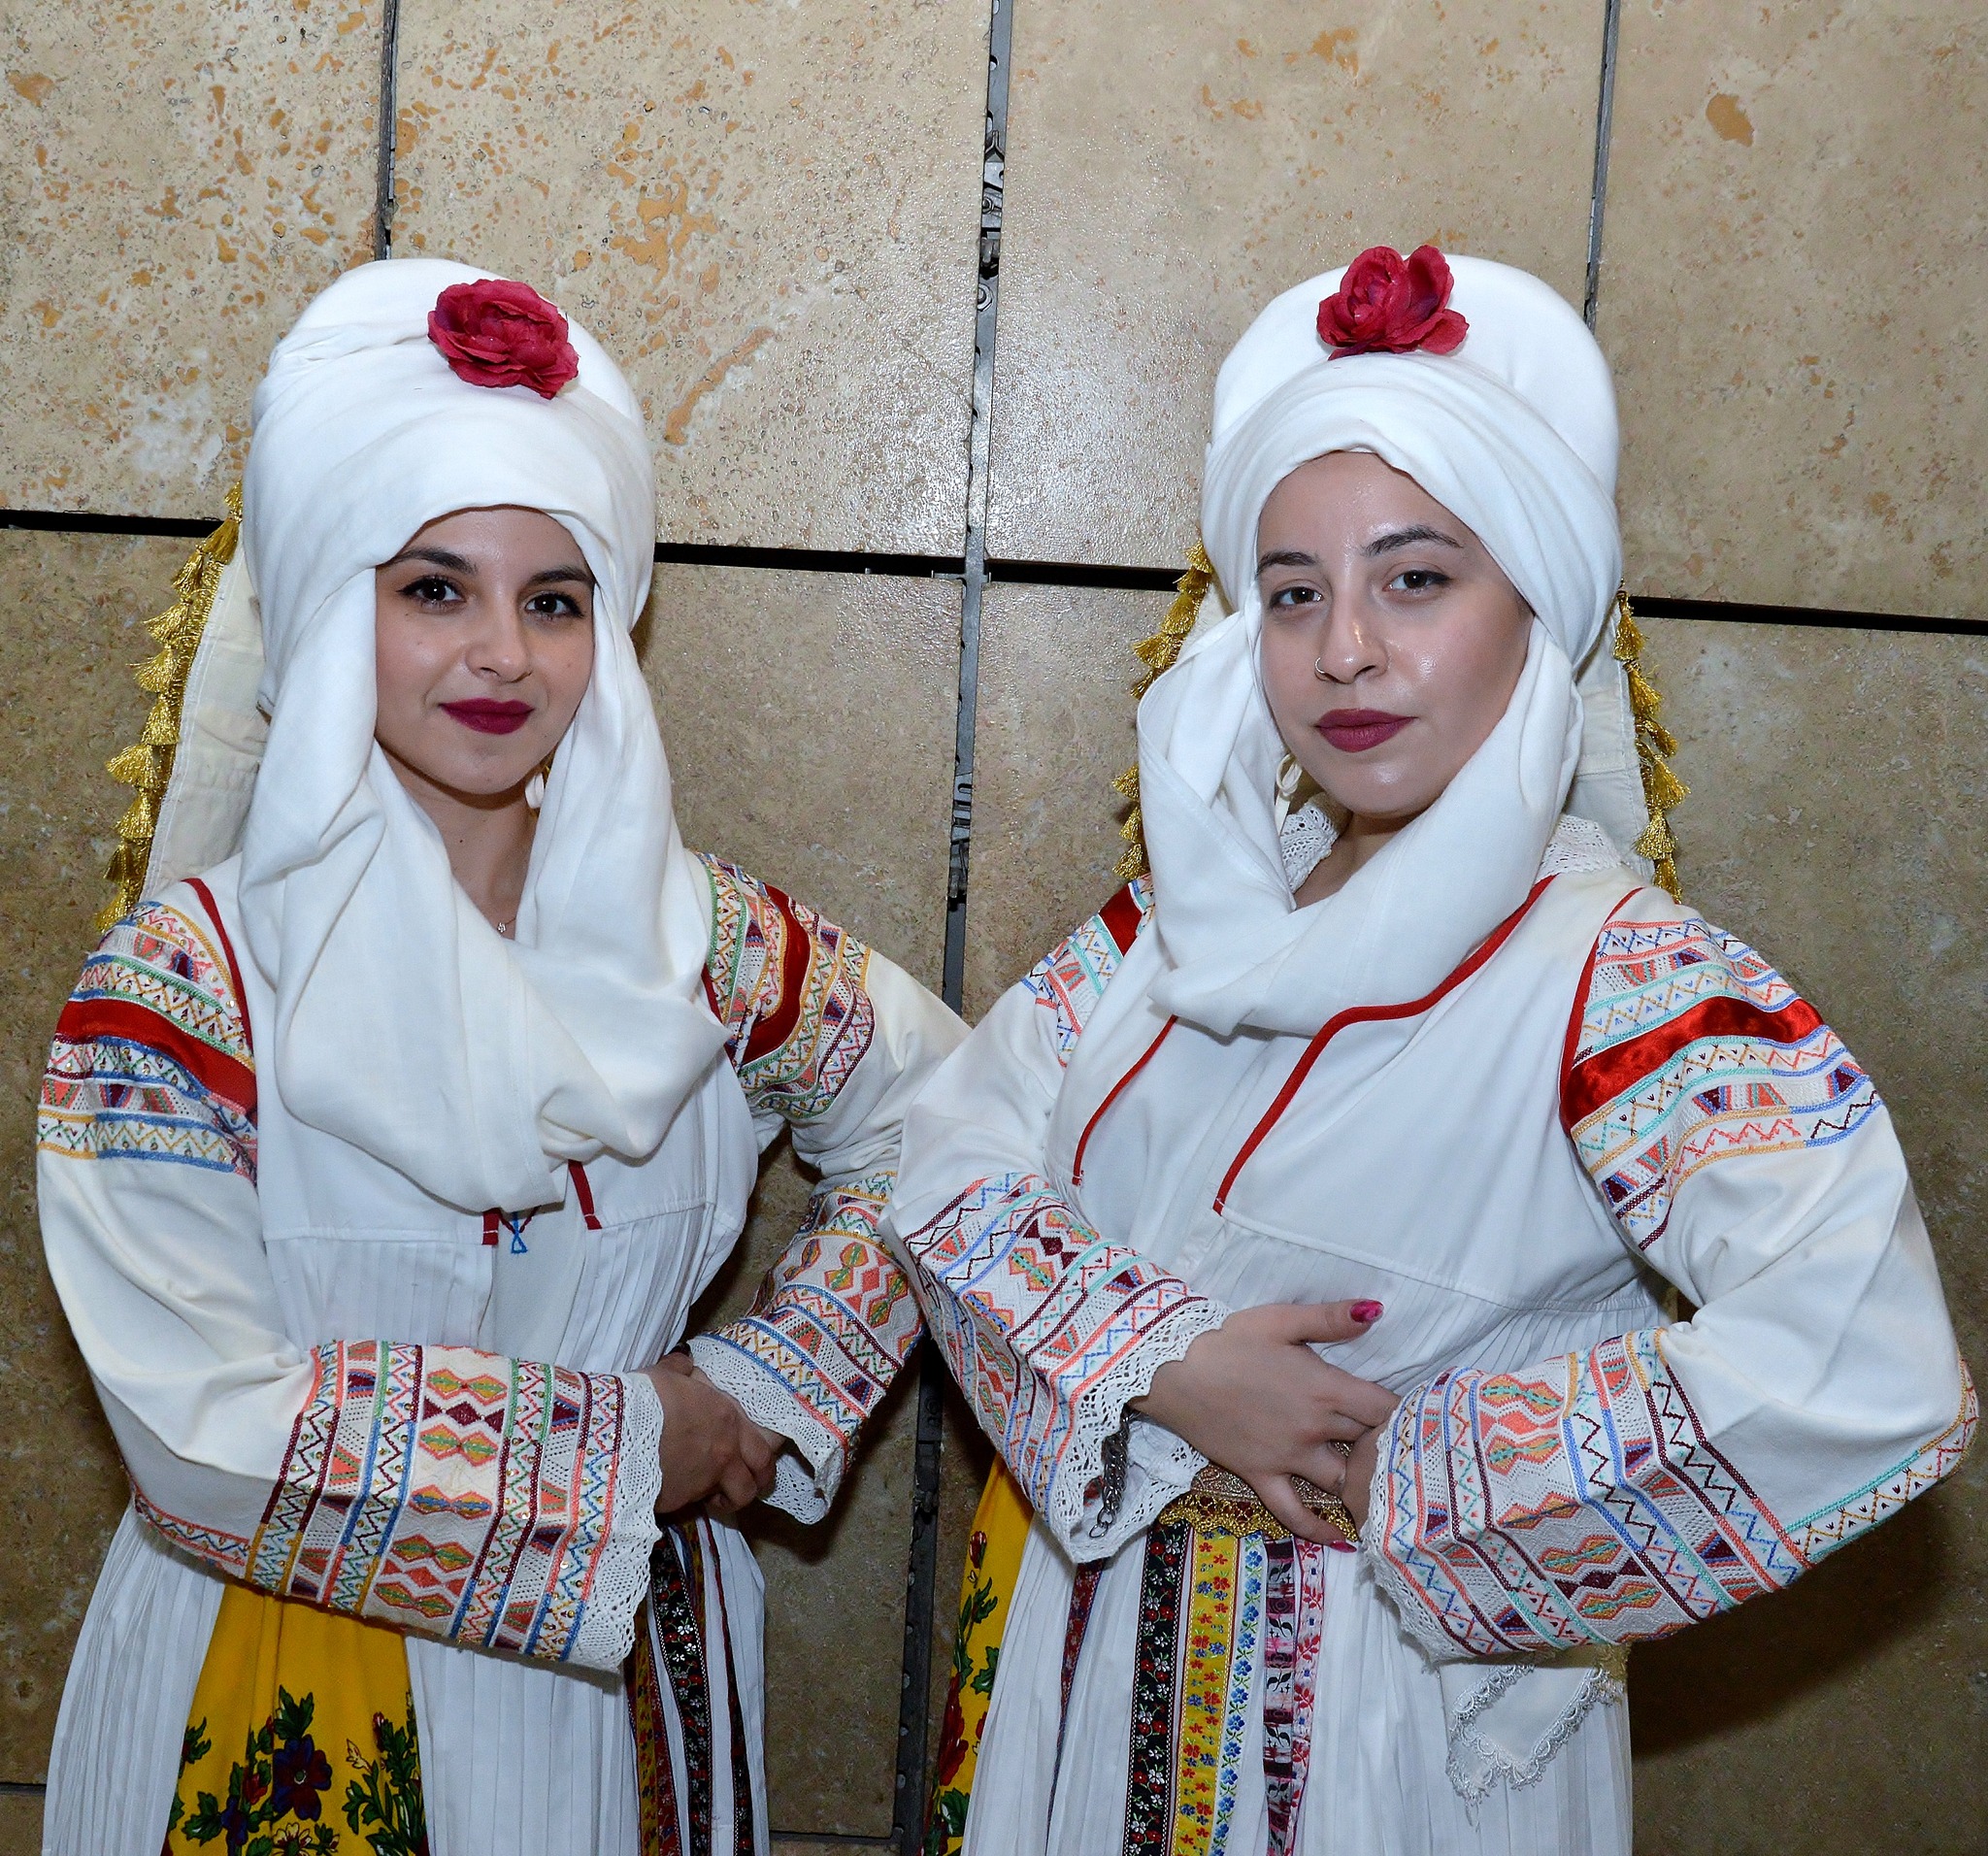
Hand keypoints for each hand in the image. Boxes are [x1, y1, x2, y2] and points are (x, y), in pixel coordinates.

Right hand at [641, 1356, 781, 1516]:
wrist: (620, 1432)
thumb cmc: (646, 1398)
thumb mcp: (668, 1375)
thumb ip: (683, 1370)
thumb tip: (684, 1362)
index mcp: (728, 1419)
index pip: (762, 1446)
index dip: (761, 1455)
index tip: (754, 1459)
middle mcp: (726, 1451)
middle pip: (759, 1476)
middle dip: (758, 1482)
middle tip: (749, 1484)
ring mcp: (708, 1478)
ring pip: (737, 1497)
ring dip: (730, 1498)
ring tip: (716, 1495)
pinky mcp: (683, 1500)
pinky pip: (696, 1504)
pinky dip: (693, 1501)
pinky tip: (680, 1493)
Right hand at [1134, 1301, 1399, 1545]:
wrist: (1172, 1370)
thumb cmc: (1227, 1341)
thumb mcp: (1280, 1319)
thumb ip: (1330, 1318)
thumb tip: (1377, 1311)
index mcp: (1325, 1388)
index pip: (1384, 1409)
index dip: (1404, 1413)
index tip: (1415, 1416)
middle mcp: (1314, 1428)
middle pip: (1370, 1446)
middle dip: (1389, 1449)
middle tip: (1405, 1453)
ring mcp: (1288, 1457)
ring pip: (1342, 1482)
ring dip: (1364, 1488)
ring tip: (1384, 1493)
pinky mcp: (1261, 1476)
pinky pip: (1293, 1512)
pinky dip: (1317, 1528)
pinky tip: (1339, 1538)